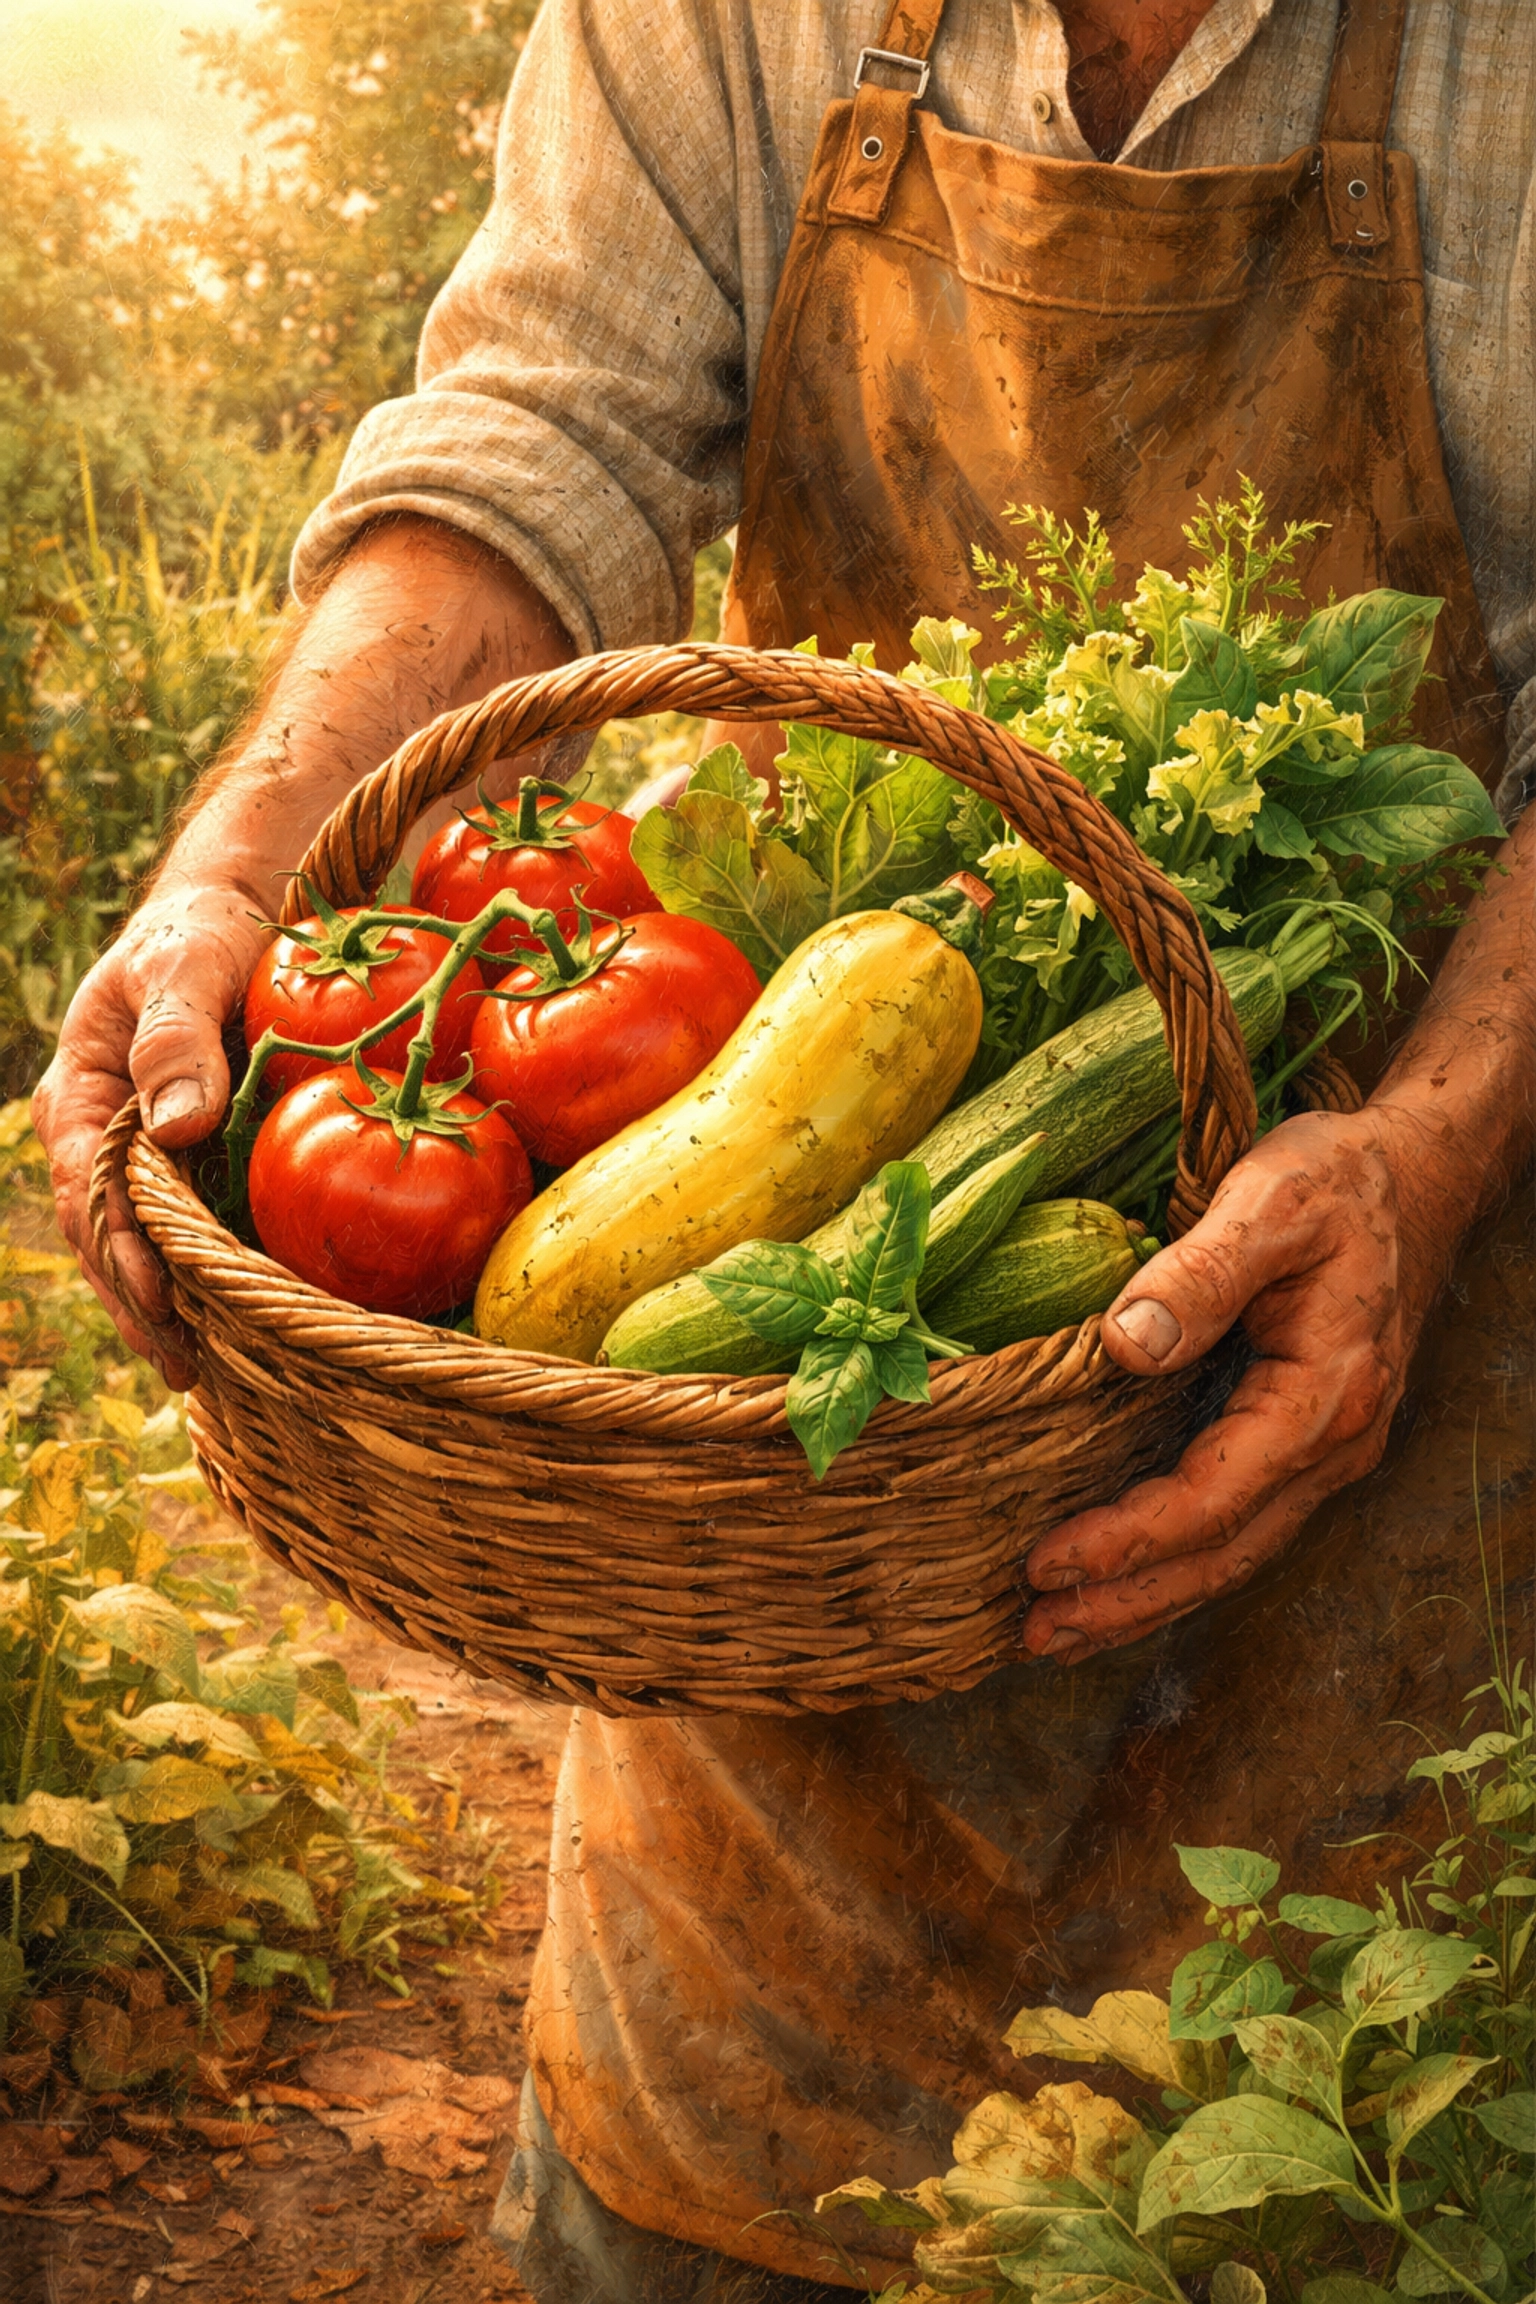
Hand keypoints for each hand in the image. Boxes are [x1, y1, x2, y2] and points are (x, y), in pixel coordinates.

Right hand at [32, 886, 271, 1387]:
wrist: (224, 917)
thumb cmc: (200, 933)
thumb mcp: (187, 966)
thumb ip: (175, 1037)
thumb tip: (174, 1126)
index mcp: (78, 1090)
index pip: (86, 1186)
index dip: (119, 1248)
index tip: (159, 1299)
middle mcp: (95, 1132)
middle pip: (101, 1232)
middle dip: (136, 1301)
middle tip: (182, 1366)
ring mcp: (133, 1151)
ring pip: (134, 1241)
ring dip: (161, 1306)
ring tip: (198, 1370)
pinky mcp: (177, 1160)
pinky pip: (175, 1226)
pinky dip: (193, 1276)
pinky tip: (225, 1323)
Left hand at [1020, 1107, 1435, 1663]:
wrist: (1420, 1175)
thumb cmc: (1342, 1181)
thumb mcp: (1271, 1201)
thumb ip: (1200, 1270)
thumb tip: (1125, 1342)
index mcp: (1323, 1398)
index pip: (1211, 1501)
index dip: (1125, 1541)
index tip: (1043, 1562)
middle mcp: (1332, 1445)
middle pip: (1221, 1556)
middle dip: (1124, 1604)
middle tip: (1030, 1636)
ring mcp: (1322, 1451)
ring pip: (1230, 1554)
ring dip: (1144, 1600)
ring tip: (1056, 1632)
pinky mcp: (1303, 1441)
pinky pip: (1235, 1523)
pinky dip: (1171, 1562)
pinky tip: (1116, 1577)